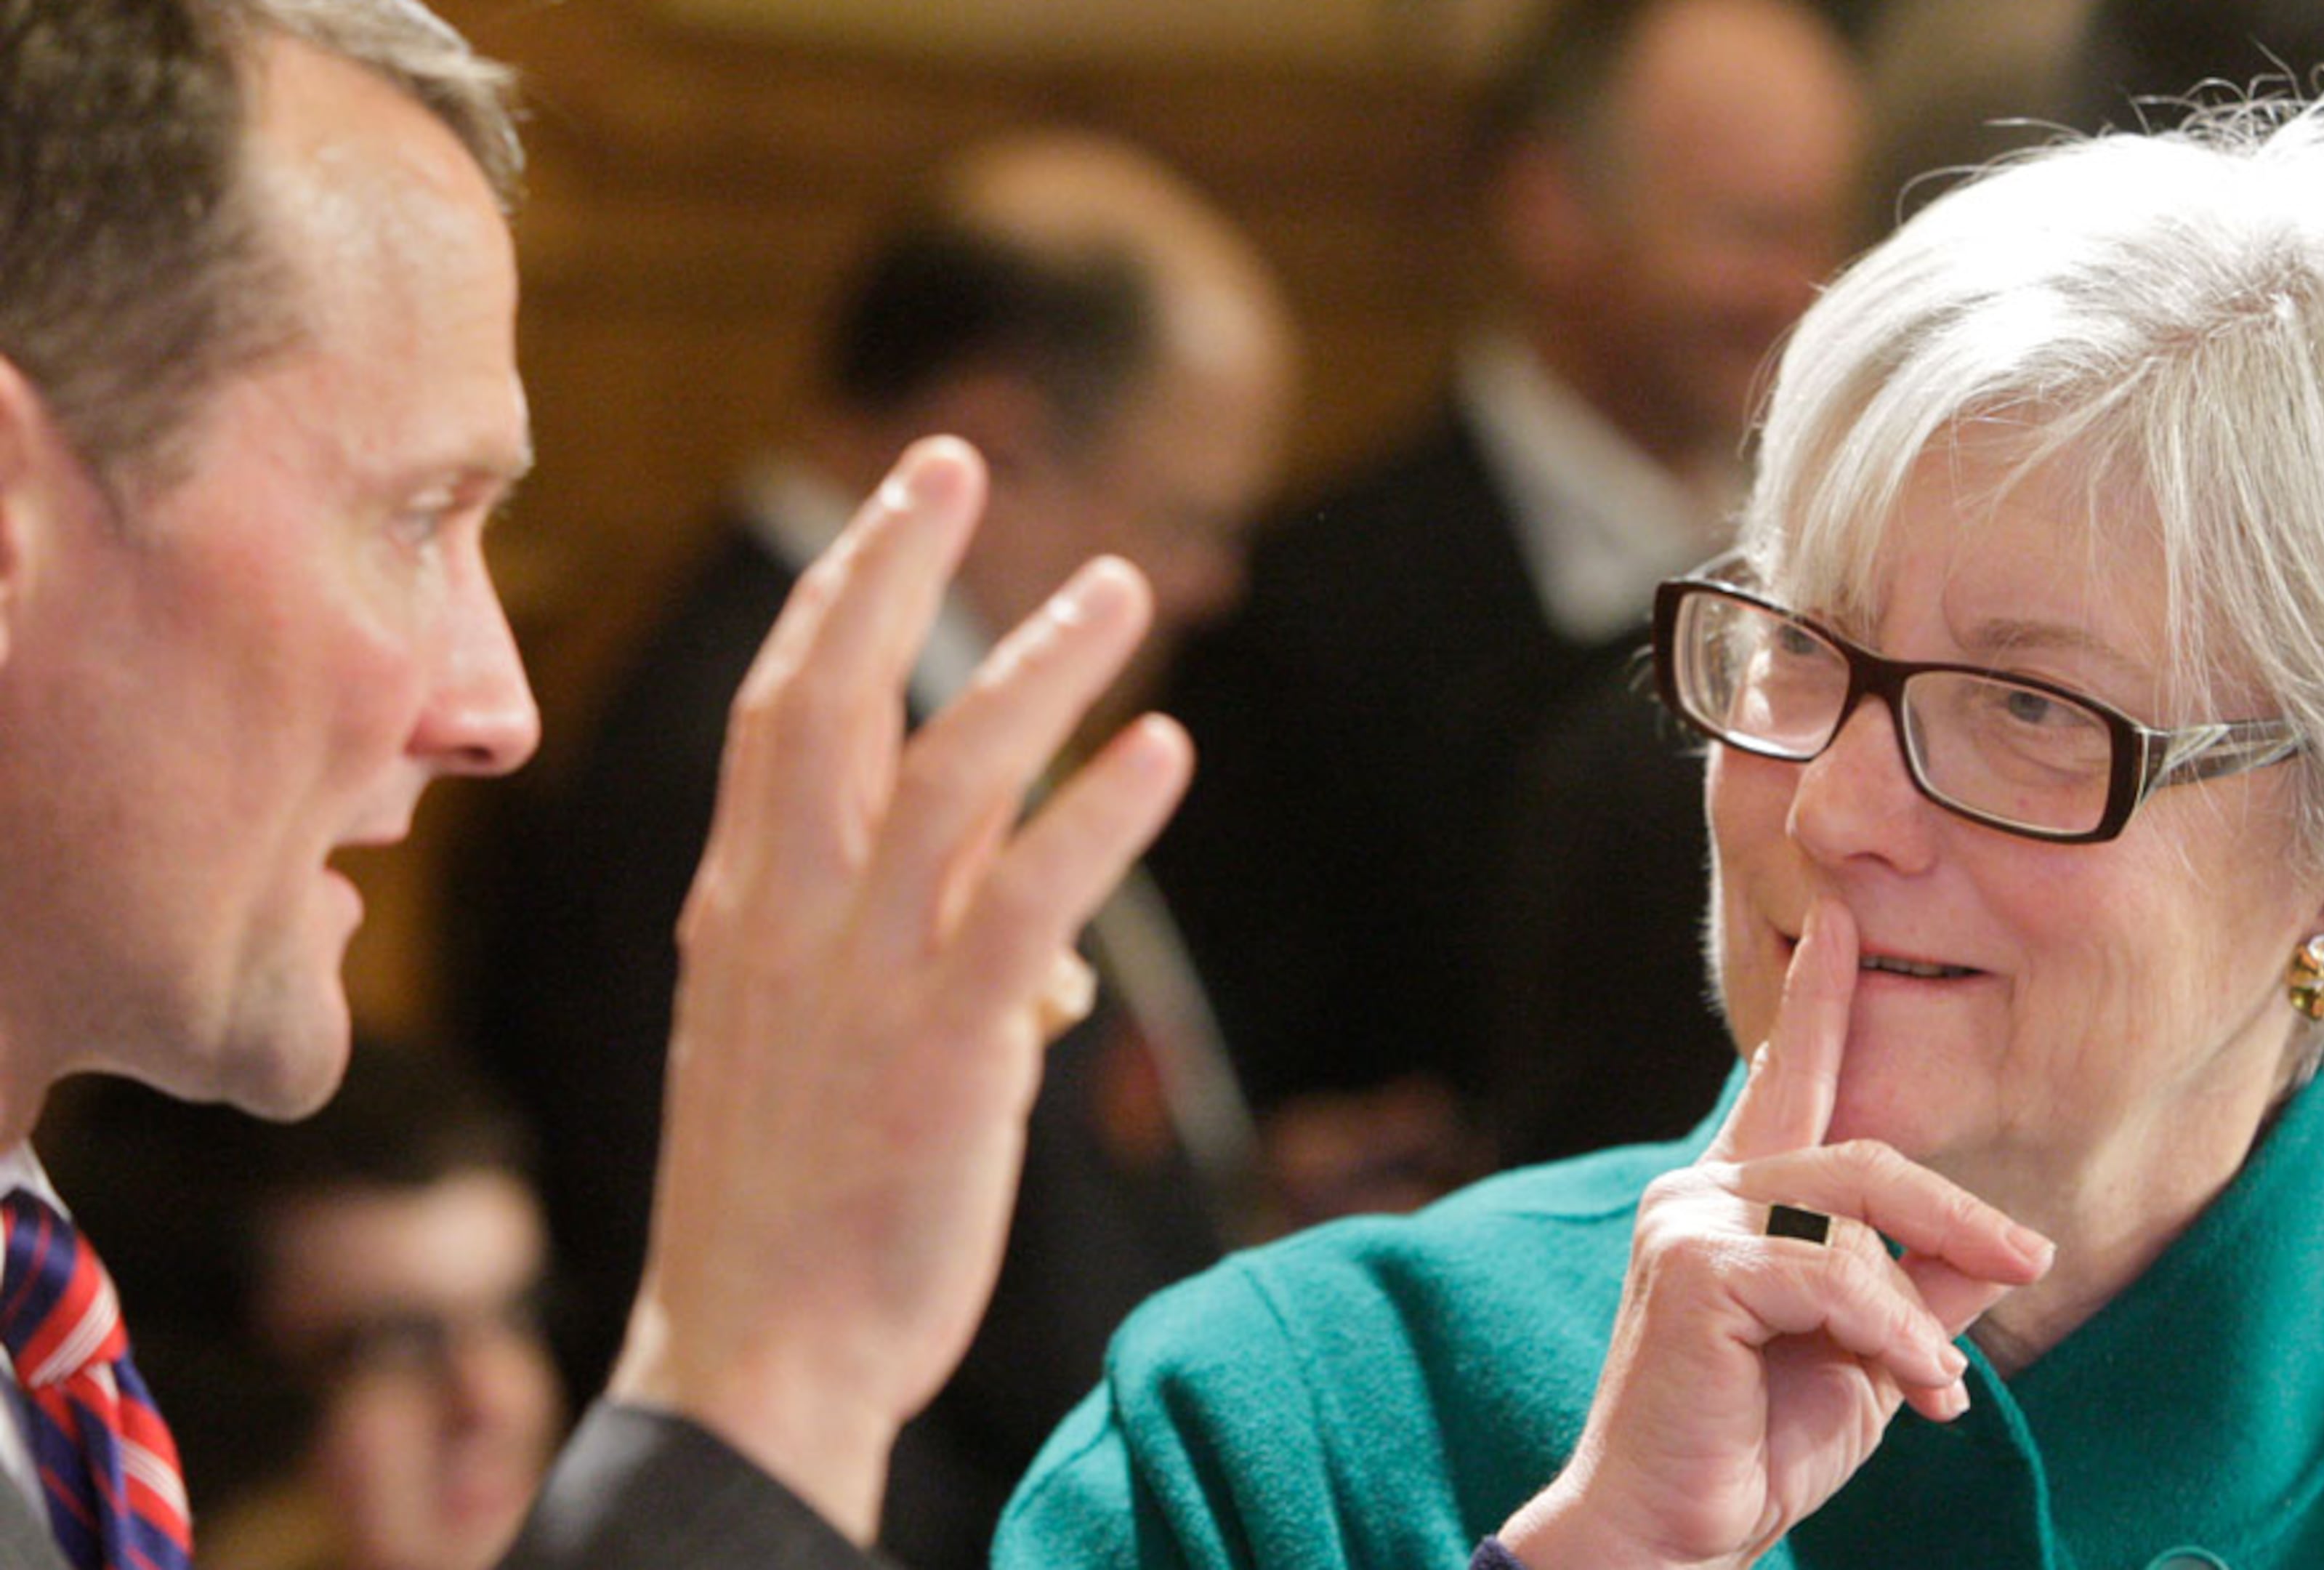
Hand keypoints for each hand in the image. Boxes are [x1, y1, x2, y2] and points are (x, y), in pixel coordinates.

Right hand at [604, 437, 1193, 1538]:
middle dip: (897, 563)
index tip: (892, 505)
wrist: (755, 1354)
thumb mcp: (801, 1058)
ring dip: (1039, 665)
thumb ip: (888, 969)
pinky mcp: (947, 1045)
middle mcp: (786, 916)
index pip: (775, 711)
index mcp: (735, 909)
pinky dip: (1102, 815)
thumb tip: (1038, 957)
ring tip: (1121, 588)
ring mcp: (862, 975)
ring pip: (950, 771)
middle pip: (837, 694)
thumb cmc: (781, 1209)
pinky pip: (1030, 898)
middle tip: (962, 459)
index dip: (835, 593)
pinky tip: (1166, 752)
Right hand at [1499, 900, 2055, 1568]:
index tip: (1840, 922)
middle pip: (1862, 1157)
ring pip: (1854, 1215)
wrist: (1671, 1535)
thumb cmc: (1754, 1448)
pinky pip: (1833, 1276)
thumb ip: (1919, 1291)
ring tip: (1942, 1389)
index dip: (1817, 1001)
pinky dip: (1892, 1336)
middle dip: (1956, 1213)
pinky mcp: (1694, 1266)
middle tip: (2029, 1260)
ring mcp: (1687, 1218)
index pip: (1787, 1081)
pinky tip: (1918, 1395)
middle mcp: (1701, 1189)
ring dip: (1920, 1309)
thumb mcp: (1865, 1358)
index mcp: (1734, 1198)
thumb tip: (2003, 1249)